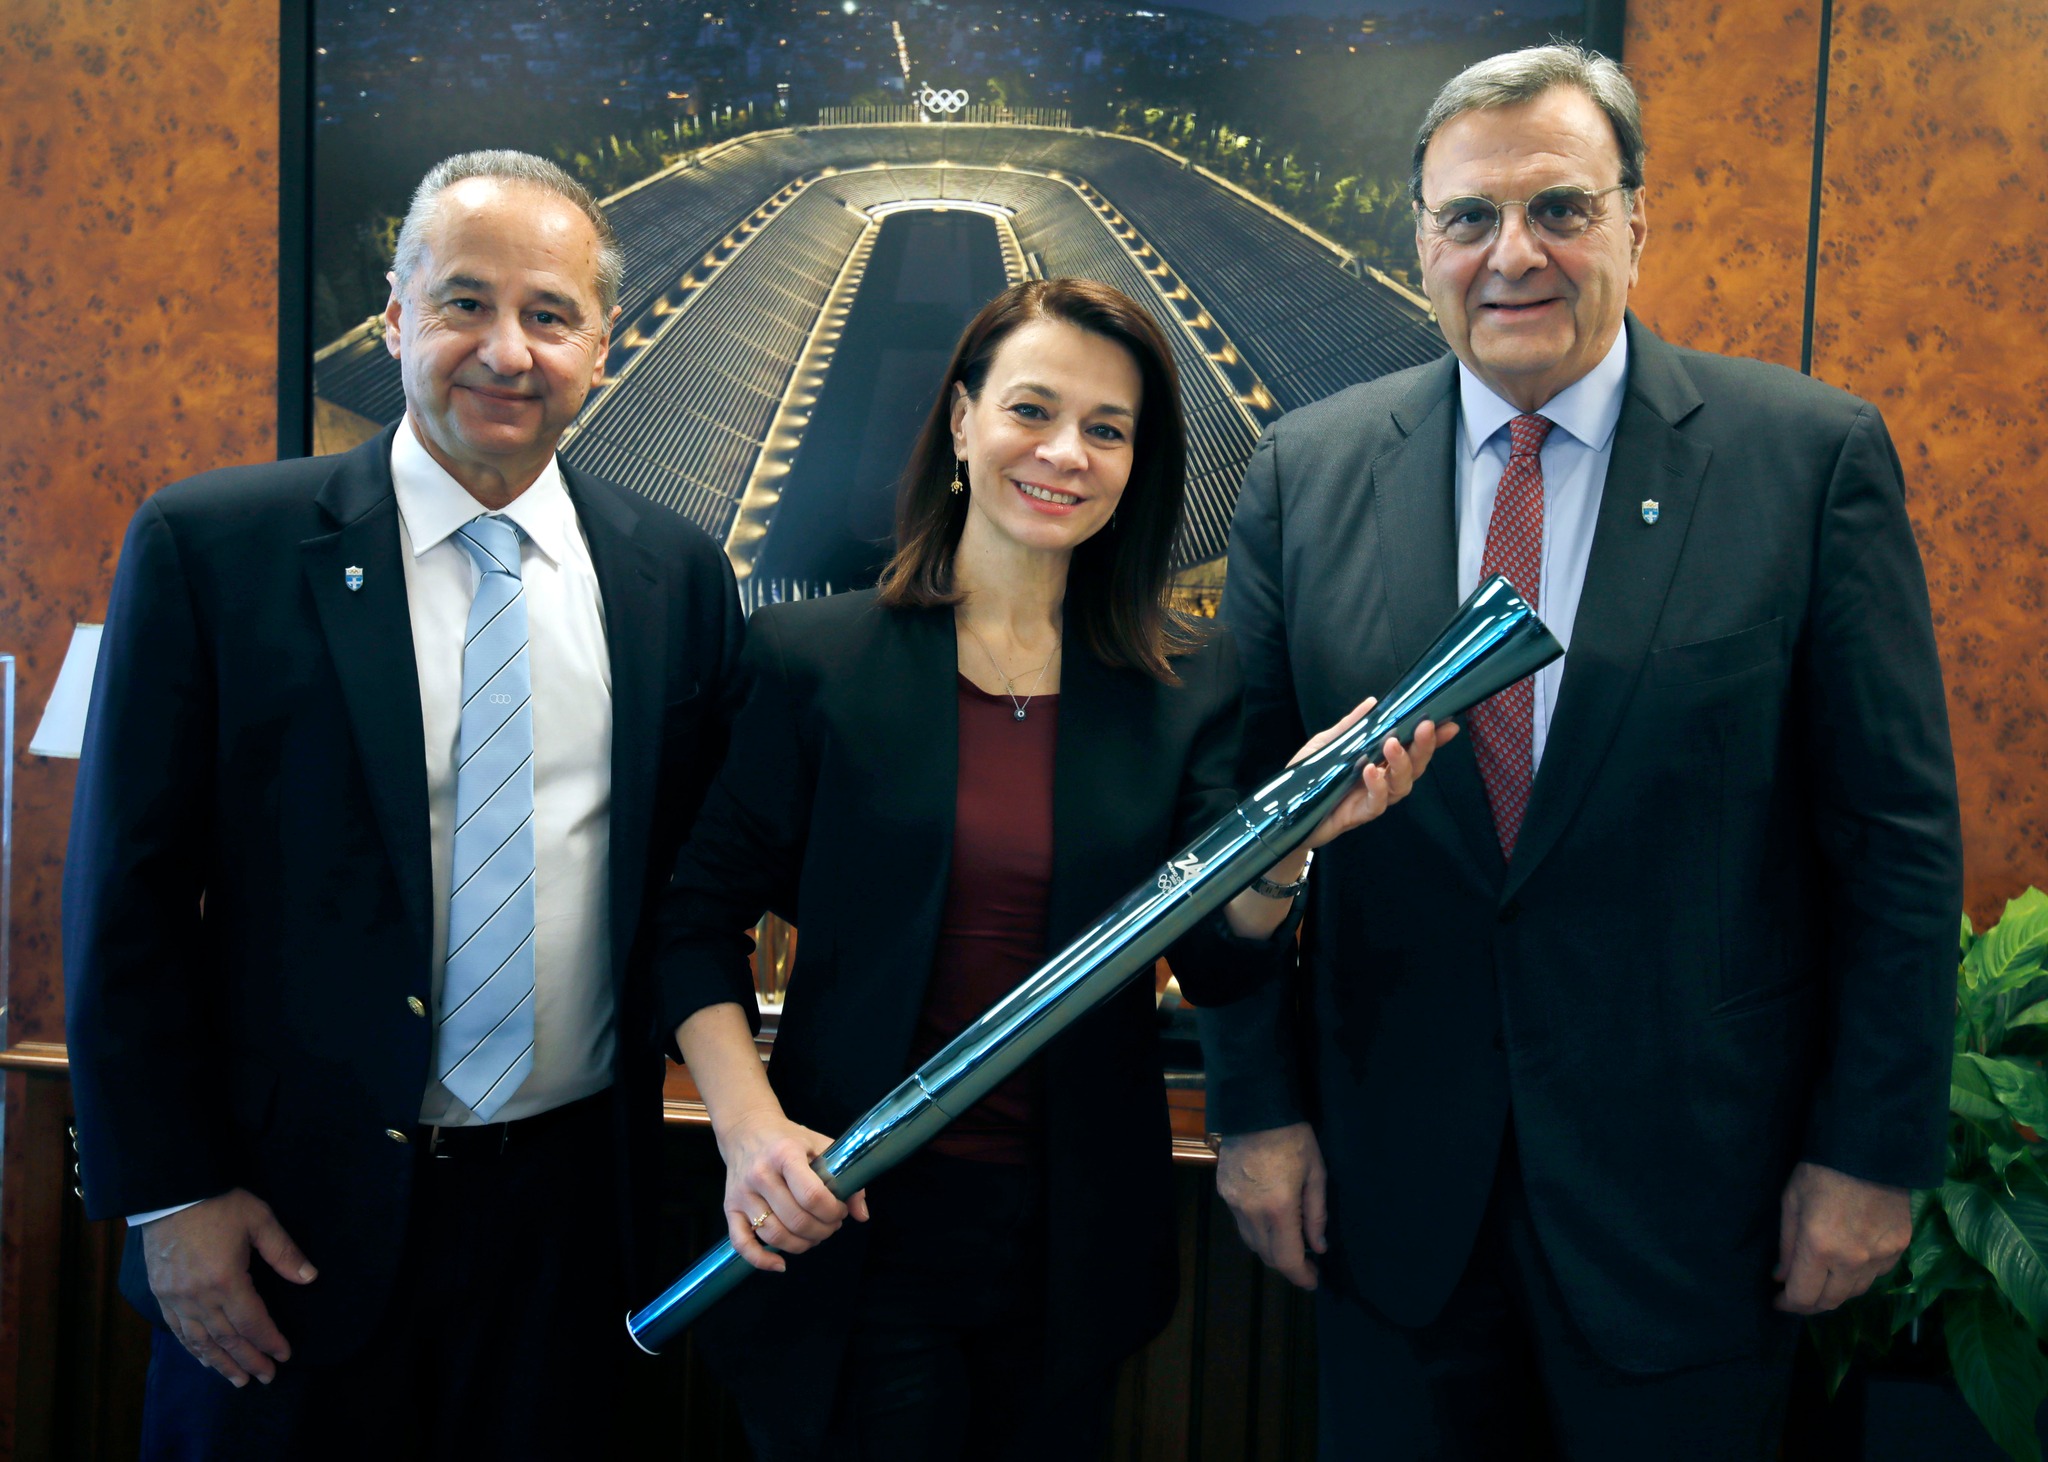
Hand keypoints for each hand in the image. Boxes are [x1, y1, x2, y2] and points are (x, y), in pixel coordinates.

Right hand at [138, 1188, 317, 1386]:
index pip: (252, 1322)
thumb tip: (310, 1277)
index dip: (269, 1342)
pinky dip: (194, 1349)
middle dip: (249, 1360)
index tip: (284, 1356)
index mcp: (227, 1280)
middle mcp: (199, 1297)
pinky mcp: (161, 1294)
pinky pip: (178, 1331)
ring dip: (221, 1363)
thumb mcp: (260, 1220)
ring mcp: (176, 1298)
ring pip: (201, 1341)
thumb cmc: (219, 1203)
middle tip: (266, 1378)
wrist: (170, 1192)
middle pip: (228, 1339)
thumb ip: (284, 1252)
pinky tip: (205, 1359)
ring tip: (238, 1380)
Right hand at [715, 1106, 869, 1273]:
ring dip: (801, 1245)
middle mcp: (760, 1174)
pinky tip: (780, 1264)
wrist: (747, 1129)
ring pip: (774, 1235)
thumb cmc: (789, 1139)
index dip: (833, 1211)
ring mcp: (742, 1193)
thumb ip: (844, 1177)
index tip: (840, 1211)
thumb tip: (861, 1215)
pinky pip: (742, 1243)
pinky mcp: (729, 1208)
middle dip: (822, 1230)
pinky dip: (760, 1260)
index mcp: (785, 1154)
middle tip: (831, 1225)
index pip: (812, 1196)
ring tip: (814, 1235)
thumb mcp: (821, 1146)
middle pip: (796, 1220)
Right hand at [1215, 1122, 1326, 1289]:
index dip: (1301, 1276)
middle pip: (1267, 1256)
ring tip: (1290, 1240)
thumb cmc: (1293, 1138)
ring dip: (1271, 1248)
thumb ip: (1316, 1215)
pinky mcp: (1224, 1192)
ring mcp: (1233, 1203)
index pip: (1287, 1259)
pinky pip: (1241, 1223)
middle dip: (1288, 1264)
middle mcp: (1251, 1212)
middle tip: (1307, 1262)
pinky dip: (1257, 1229)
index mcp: (1279, 1209)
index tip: (1314, 1281)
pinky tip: (1270, 1219)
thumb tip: (1319, 1246)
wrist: (1254, 1108)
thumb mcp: (1316, 1173)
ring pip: (1251, 1241)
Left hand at [1290, 699, 1457, 858]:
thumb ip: (1349, 727)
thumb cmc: (1308, 777)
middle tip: (1426, 727)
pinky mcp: (1359, 814)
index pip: (1411, 748)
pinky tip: (1371, 771)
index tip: (1447, 722)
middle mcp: (1382, 780)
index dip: (1431, 738)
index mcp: (1378, 760)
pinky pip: (1377, 803)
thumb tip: (1372, 703)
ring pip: (1401, 785)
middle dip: (1423, 746)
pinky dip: (1377, 786)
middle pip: (1414, 766)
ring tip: (1392, 745)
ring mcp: (1373, 798)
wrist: (1287, 812)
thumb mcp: (1326, 744)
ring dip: (1401, 764)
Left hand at [1773, 1160, 1910, 1313]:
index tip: (1778, 1301)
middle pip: (1832, 1301)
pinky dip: (1860, 1276)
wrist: (1870, 1150)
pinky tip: (1848, 1264)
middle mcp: (1853, 1260)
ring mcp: (1881, 1256)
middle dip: (1810, 1304)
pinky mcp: (1900, 1247)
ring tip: (1820, 1281)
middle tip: (1797, 1296)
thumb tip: (1781, 1277)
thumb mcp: (1791, 1203)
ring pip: (1857, 1291)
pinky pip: (1877, 1275)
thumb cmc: (1820, 1171)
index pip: (1804, 1296)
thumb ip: (1786, 1246)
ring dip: (1836, 1292)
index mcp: (1820, 1248)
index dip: (1788, 1304)